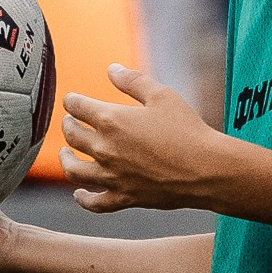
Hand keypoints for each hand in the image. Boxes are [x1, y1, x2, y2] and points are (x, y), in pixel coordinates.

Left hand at [60, 64, 235, 213]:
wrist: (205, 169)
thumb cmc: (187, 129)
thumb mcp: (162, 95)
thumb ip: (133, 80)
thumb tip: (111, 69)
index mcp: (112, 120)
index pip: (76, 106)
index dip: (72, 100)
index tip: (73, 100)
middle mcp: (105, 149)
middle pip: (71, 136)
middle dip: (67, 126)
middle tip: (70, 122)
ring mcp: (112, 176)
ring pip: (73, 170)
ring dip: (66, 159)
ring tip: (66, 153)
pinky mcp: (124, 197)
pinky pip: (95, 202)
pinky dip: (83, 198)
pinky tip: (79, 193)